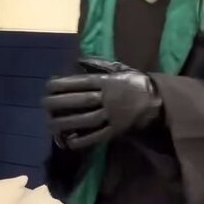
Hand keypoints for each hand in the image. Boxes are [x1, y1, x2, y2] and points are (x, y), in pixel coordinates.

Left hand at [43, 58, 161, 149]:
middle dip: (60, 103)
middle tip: (44, 104)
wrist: (159, 100)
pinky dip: (83, 140)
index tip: (47, 86)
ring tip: (50, 124)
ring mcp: (113, 115)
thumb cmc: (136, 83)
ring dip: (67, 123)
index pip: (81, 82)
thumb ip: (99, 65)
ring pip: (87, 119)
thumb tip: (79, 61)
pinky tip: (69, 142)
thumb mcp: (120, 68)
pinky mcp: (117, 130)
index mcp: (108, 82)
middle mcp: (109, 98)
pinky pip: (98, 136)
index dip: (62, 84)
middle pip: (81, 100)